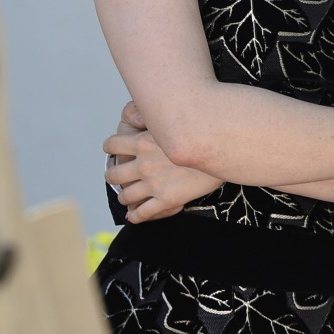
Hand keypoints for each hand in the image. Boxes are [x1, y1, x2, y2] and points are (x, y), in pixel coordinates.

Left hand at [104, 109, 222, 223]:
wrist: (222, 148)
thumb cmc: (200, 128)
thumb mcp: (172, 118)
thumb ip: (155, 119)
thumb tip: (142, 117)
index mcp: (143, 141)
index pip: (112, 144)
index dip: (111, 146)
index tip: (112, 148)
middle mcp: (144, 164)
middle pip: (113, 174)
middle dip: (113, 176)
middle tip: (116, 176)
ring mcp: (154, 184)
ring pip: (125, 196)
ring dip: (124, 196)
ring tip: (127, 196)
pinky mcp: (167, 200)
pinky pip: (142, 213)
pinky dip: (135, 216)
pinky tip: (134, 215)